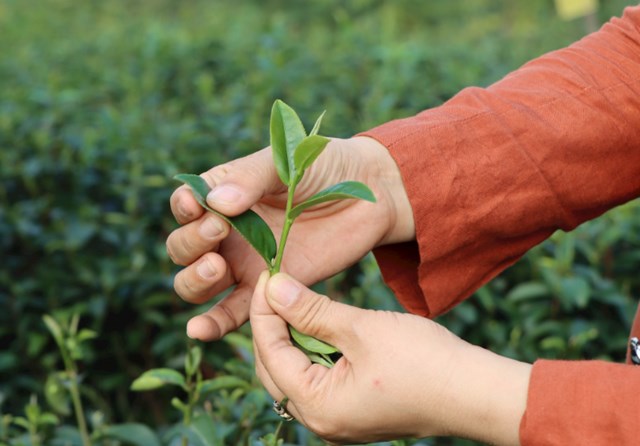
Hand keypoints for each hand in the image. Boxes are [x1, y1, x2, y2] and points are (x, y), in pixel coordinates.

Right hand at [167, 136, 413, 340]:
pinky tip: (199, 330)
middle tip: (219, 231)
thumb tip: (215, 204)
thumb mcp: (284, 163)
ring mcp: (244, 263)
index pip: (186, 205)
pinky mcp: (267, 291)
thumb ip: (249, 179)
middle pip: (183, 249)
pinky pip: (232, 313)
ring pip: (196, 284)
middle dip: (192, 243)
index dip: (184, 208)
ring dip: (195, 281)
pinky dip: (213, 324)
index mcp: (225, 195)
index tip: (197, 207)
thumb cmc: (322, 168)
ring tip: (218, 268)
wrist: (366, 195)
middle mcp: (227, 232)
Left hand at [250, 272, 530, 444]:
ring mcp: (336, 419)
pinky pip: (316, 379)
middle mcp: (320, 421)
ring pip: (294, 372)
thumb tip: (273, 287)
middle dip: (272, 325)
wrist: (473, 392)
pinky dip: (311, 350)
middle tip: (277, 286)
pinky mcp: (351, 410)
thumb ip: (312, 310)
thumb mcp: (361, 328)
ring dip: (291, 336)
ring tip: (295, 300)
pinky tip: (317, 324)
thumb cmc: (423, 361)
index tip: (268, 275)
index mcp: (318, 406)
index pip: (270, 352)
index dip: (264, 311)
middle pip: (275, 366)